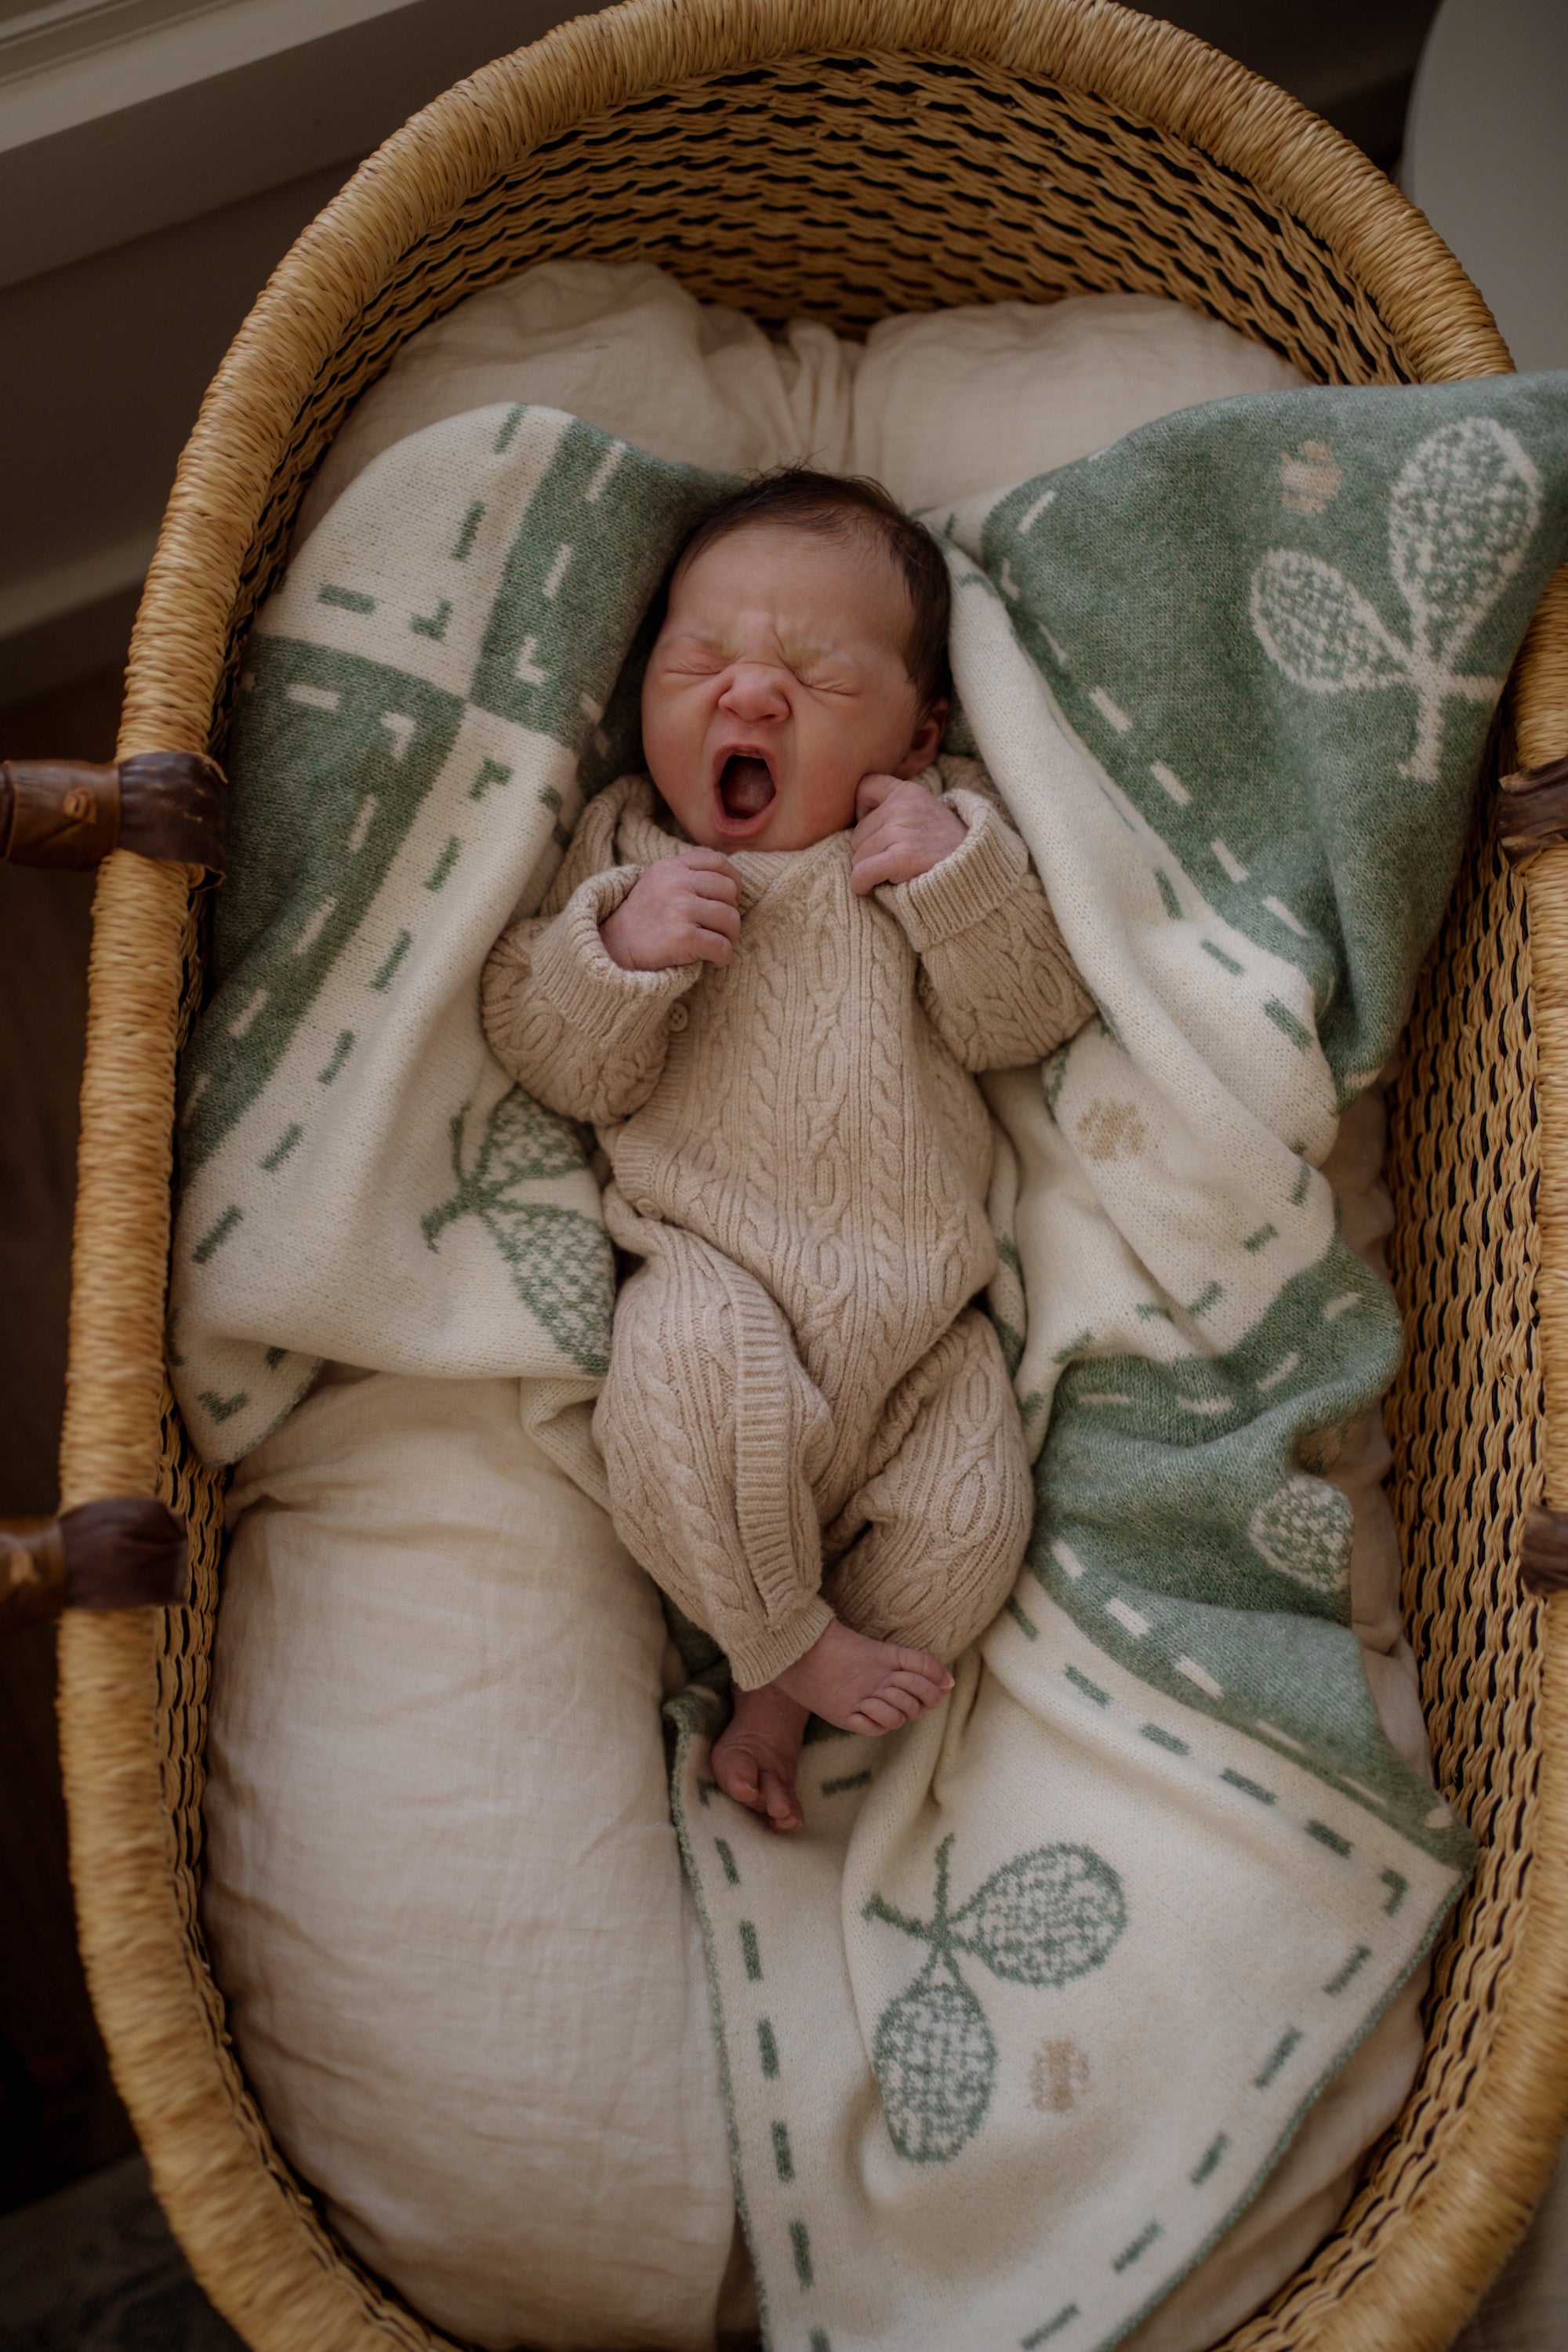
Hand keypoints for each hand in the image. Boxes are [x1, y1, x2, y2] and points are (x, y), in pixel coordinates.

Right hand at [599, 848, 741, 969]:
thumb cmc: (645, 920)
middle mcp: (676, 883)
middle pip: (728, 891)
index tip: (730, 900)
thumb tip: (733, 884)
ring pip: (730, 919)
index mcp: (671, 867)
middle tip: (720, 930)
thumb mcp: (659, 884)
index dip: (732, 881)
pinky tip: (711, 961)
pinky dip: (722, 957)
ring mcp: (680, 909)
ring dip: (730, 938)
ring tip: (716, 947)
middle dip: (731, 913)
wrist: (615, 948)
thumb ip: (688, 876)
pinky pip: (722, 946)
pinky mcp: (683, 937)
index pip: (717, 862)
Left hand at [850, 774, 966, 894]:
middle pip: (857, 833)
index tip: (876, 829)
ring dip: (871, 869)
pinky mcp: (901, 858)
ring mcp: (901, 831)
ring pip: (858, 857)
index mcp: (909, 792)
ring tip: (898, 872)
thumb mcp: (926, 812)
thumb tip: (858, 820)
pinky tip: (870, 887)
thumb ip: (897, 809)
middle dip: (870, 850)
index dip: (863, 810)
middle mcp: (902, 807)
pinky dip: (861, 884)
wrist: (976, 870)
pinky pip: (862, 873)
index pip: (866, 787)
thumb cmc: (946, 847)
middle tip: (896, 859)